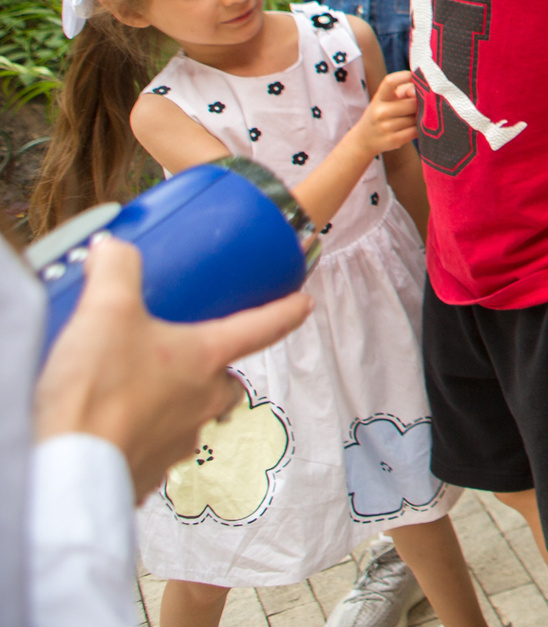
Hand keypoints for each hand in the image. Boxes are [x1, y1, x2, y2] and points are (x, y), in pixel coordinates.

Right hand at [32, 236, 311, 501]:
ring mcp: (177, 442)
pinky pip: (151, 450)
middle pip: (226, 383)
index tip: (303, 305)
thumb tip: (112, 248)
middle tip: (190, 355)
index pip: (260, 328)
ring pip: (191, 417)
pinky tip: (109, 426)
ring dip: (172, 403)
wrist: (69, 470)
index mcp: (205, 359)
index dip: (284, 312)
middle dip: (216, 370)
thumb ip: (115, 270)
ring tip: (135, 390)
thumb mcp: (106, 310)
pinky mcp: (145, 474)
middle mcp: (202, 403)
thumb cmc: (98, 392)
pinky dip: (137, 436)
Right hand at [353, 73, 421, 158]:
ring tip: (416, 117)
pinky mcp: (393, 141)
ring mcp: (385, 127)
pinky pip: (416, 131)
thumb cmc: (380, 115)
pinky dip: (420, 129)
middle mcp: (379, 112)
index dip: (405, 76)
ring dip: (421, 118)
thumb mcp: (385, 101)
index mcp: (379, 98)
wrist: (363, 140)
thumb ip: (403, 92)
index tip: (415, 77)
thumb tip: (419, 90)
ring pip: (416, 118)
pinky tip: (416, 128)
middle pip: (412, 103)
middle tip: (422, 105)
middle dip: (421, 104)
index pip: (390, 81)